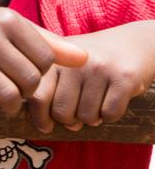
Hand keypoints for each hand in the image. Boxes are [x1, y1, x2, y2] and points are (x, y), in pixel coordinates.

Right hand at [0, 0, 87, 119]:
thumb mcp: (7, 25)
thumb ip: (47, 42)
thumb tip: (85, 59)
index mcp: (7, 20)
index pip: (46, 62)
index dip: (39, 73)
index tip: (22, 70)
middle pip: (30, 82)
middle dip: (25, 91)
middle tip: (12, 87)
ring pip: (9, 98)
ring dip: (10, 106)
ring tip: (1, 98)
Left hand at [28, 21, 154, 133]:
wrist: (130, 42)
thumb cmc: (88, 63)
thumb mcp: (62, 67)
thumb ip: (48, 93)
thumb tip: (46, 126)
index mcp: (52, 59)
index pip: (37, 97)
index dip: (41, 118)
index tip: (46, 125)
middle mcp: (73, 62)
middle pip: (62, 113)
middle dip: (70, 120)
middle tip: (77, 110)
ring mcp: (98, 68)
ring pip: (87, 117)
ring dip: (92, 118)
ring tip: (95, 101)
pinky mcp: (124, 77)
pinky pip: (110, 114)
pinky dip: (110, 115)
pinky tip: (111, 100)